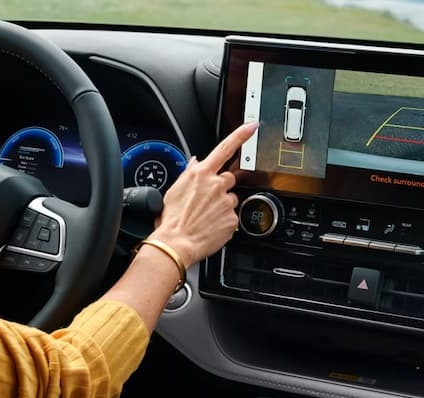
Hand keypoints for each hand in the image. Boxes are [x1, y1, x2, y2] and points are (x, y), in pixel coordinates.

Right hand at [149, 121, 258, 265]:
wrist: (175, 244)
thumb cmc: (170, 221)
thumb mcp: (174, 190)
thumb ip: (188, 174)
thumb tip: (195, 163)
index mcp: (201, 174)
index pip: (225, 148)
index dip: (241, 135)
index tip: (253, 126)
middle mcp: (216, 185)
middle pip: (228, 179)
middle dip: (221, 188)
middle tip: (206, 203)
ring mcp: (226, 202)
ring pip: (231, 200)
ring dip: (222, 207)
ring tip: (205, 218)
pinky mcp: (232, 219)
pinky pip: (232, 217)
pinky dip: (224, 222)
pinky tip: (211, 227)